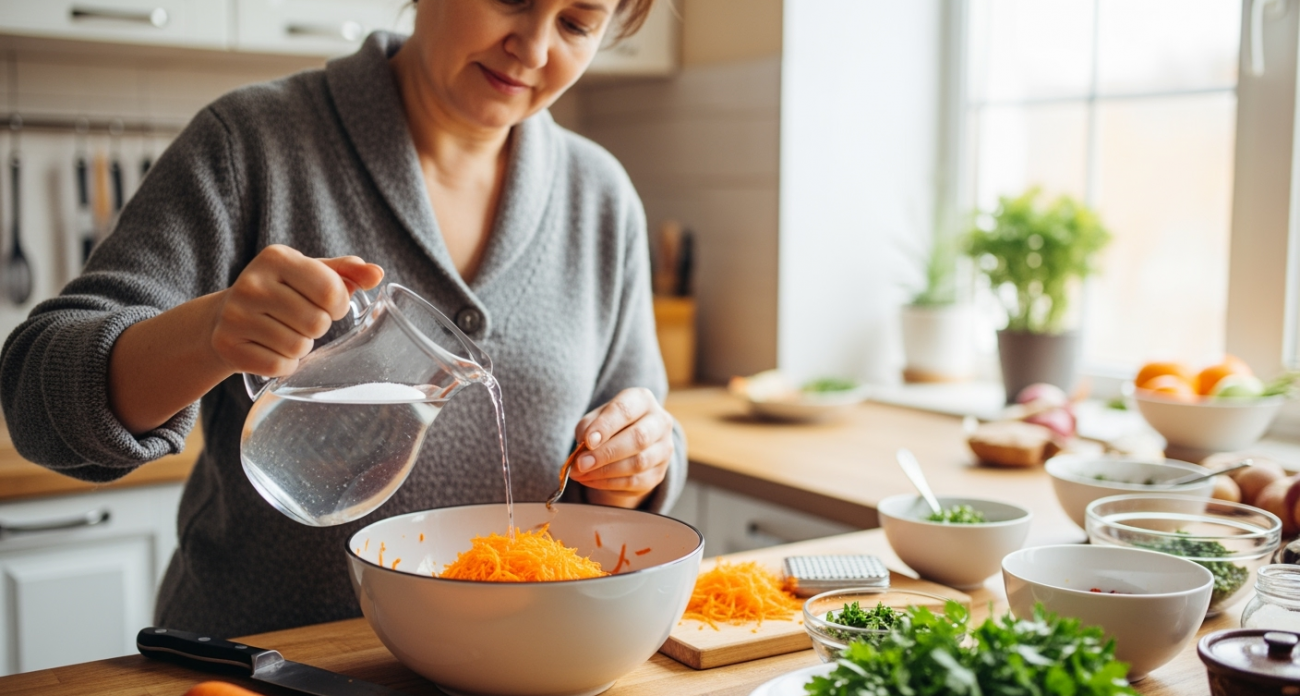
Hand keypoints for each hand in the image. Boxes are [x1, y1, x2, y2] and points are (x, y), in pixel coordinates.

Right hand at [208, 244, 383, 376]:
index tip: (330, 306)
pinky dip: (284, 365)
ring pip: (298, 347)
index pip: (330, 290)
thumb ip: (348, 272)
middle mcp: (251, 283)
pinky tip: (271, 349)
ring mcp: (235, 315)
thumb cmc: (282, 292)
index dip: (339, 305)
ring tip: (285, 333)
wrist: (225, 316)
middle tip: (302, 321)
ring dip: (301, 347)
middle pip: (316, 322)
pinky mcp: (227, 345)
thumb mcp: (312, 273)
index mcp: (276, 257)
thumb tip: (377, 274)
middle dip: (318, 327)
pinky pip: (278, 367)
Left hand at [571, 387, 673, 507]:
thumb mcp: (595, 419)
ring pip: (639, 463)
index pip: (625, 411)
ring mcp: (664, 449)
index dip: (605, 426)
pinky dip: (609, 483)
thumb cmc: (609, 425)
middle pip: (639, 438)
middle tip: (581, 463)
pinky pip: (635, 482)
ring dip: (605, 471)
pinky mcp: (659, 473)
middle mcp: (660, 422)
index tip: (587, 441)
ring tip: (581, 474)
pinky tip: (591, 481)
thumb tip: (584, 448)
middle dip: (606, 453)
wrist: (627, 445)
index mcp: (642, 400)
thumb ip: (588, 428)